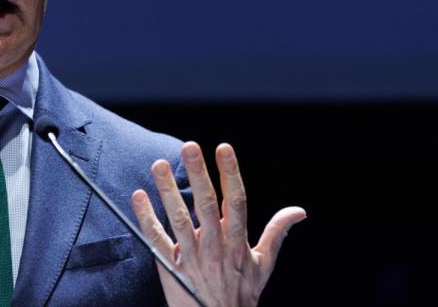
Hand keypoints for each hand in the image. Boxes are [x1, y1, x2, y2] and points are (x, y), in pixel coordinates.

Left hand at [132, 142, 305, 306]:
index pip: (236, 201)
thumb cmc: (241, 295)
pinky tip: (139, 197)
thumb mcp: (263, 265)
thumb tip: (298, 211)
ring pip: (179, 219)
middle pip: (206, 204)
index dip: (230, 174)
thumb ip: (277, 233)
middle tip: (189, 146)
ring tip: (158, 164)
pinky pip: (157, 240)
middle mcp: (215, 247)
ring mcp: (192, 258)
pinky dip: (147, 218)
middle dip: (198, 173)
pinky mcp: (171, 268)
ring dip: (168, 191)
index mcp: (238, 243)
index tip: (223, 148)